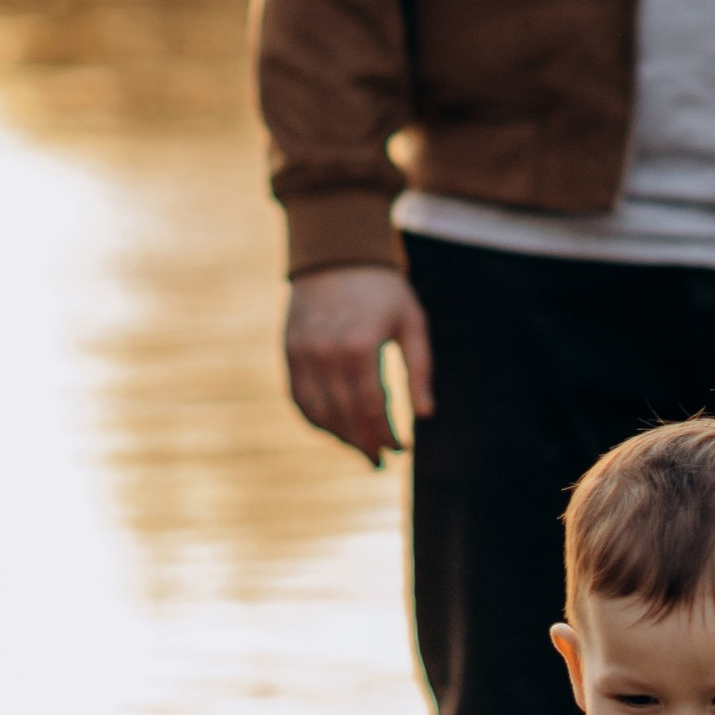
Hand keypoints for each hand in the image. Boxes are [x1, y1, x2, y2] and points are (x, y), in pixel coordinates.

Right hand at [285, 266, 432, 465]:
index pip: (373, 408)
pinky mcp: (289, 353)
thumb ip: (420, 369)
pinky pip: (299, 399)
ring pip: (319, 414)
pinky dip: (315, 420)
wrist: (336, 254)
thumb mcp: (412, 323)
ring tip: (360, 448)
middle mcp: (328, 354)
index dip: (387, 434)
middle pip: (345, 417)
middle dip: (365, 444)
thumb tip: (425, 415)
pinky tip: (334, 429)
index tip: (401, 448)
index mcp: (362, 346)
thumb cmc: (383, 290)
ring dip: (340, 437)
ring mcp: (304, 355)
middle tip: (381, 460)